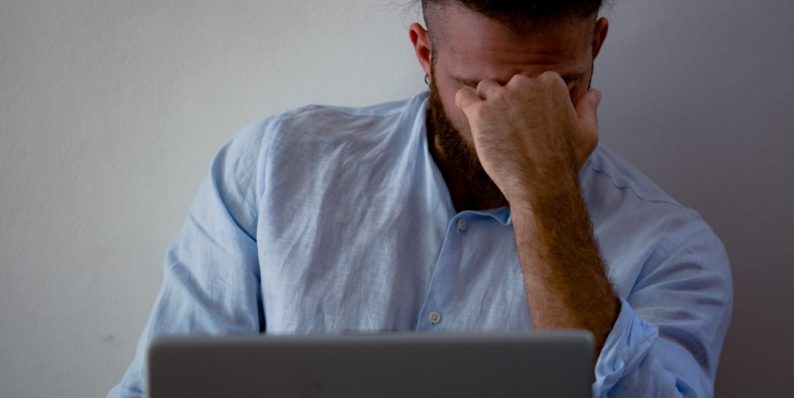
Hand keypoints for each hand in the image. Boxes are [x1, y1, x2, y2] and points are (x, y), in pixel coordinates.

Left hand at [454, 71, 600, 203]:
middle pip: (508, 84)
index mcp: (550, 83)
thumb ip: (588, 108)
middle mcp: (525, 84)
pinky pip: (463, 96)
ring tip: (493, 127)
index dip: (529, 100)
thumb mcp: (587, 133)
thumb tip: (594, 93)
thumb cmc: (565, 162)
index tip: (529, 119)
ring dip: (487, 102)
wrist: (541, 185)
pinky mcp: (480, 113)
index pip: (532, 80)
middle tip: (512, 129)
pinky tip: (470, 114)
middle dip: (508, 102)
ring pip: (485, 88)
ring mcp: (501, 97)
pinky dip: (465, 102)